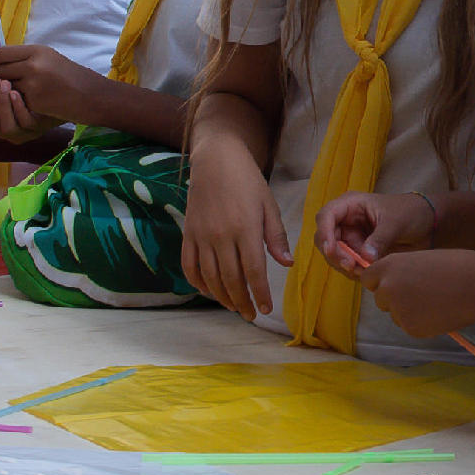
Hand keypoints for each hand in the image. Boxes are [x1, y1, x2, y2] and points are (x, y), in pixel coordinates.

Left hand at [0, 42, 106, 125]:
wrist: (89, 95)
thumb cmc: (69, 76)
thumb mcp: (49, 58)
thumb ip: (26, 57)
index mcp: (37, 51)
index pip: (2, 53)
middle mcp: (33, 65)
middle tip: (0, 81)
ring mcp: (33, 85)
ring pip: (6, 87)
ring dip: (8, 90)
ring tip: (21, 90)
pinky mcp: (34, 101)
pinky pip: (17, 100)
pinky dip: (21, 101)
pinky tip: (34, 100)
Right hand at [0, 68, 33, 140]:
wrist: (57, 98)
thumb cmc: (27, 95)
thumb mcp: (6, 96)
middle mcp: (9, 135)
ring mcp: (24, 134)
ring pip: (6, 127)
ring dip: (2, 104)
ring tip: (5, 83)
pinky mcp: (38, 129)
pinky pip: (24, 123)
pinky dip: (17, 108)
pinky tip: (16, 93)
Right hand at [183, 141, 289, 322]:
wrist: (215, 160)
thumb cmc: (247, 181)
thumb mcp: (268, 205)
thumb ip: (276, 236)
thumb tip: (286, 264)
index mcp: (245, 229)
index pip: (254, 271)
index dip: (259, 293)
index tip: (265, 309)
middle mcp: (221, 236)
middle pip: (231, 279)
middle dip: (241, 301)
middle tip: (249, 315)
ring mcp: (201, 236)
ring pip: (210, 277)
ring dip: (222, 297)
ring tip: (233, 306)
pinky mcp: (188, 233)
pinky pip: (189, 265)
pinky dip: (197, 283)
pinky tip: (208, 291)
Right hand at [315, 188, 435, 274]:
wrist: (428, 224)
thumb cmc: (411, 212)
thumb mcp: (396, 222)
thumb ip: (380, 239)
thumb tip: (365, 257)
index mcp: (351, 204)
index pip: (326, 216)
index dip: (324, 233)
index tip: (331, 250)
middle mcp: (346, 221)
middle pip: (325, 239)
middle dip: (335, 255)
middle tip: (351, 266)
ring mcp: (351, 237)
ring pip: (335, 255)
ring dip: (344, 266)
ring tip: (363, 272)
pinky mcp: (358, 252)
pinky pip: (348, 264)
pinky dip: (353, 271)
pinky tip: (366, 274)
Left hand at [359, 250, 474, 338]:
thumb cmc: (455, 267)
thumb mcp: (420, 260)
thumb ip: (401, 272)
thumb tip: (391, 284)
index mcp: (389, 266)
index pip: (368, 278)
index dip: (380, 282)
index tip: (393, 284)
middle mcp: (388, 288)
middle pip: (380, 299)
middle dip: (394, 299)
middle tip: (421, 294)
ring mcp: (398, 310)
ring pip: (395, 315)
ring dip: (409, 311)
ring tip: (435, 301)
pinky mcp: (411, 328)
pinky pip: (410, 326)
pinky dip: (421, 323)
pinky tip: (440, 312)